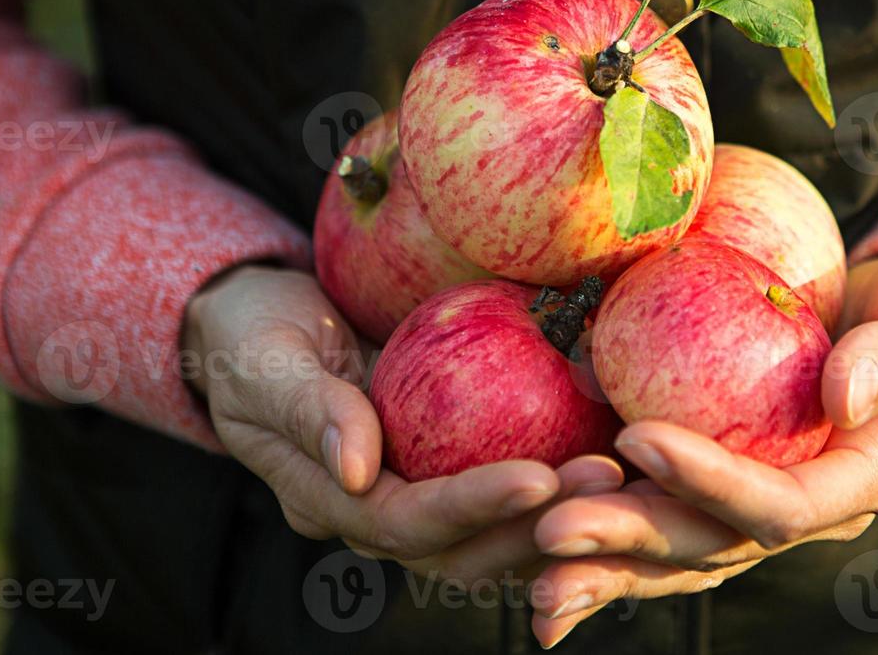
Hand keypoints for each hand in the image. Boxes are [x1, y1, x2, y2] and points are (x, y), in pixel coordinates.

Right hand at [183, 265, 624, 583]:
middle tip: (607, 478)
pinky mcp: (445, 466)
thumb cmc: (253, 336)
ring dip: (560, 511)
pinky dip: (557, 481)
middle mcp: (378, 512)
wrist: (257, 328)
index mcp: (329, 500)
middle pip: (466, 548)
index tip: (540, 476)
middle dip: (538, 523)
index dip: (475, 507)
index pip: (409, 522)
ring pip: (495, 533)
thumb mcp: (265, 361)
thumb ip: (307, 407)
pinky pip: (506, 487)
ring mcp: (415, 494)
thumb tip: (356, 468)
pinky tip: (610, 445)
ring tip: (624, 471)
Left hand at [525, 242, 877, 646]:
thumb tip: (841, 396)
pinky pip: (667, 508)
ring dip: (606, 554)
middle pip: (714, 543)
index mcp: (869, 479)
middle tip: (548, 528)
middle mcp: (814, 506)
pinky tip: (536, 530)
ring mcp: (771, 496)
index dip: (712, 483)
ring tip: (529, 556)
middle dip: (631, 539)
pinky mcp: (735, 474)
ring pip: (680, 544)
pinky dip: (609, 523)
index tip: (638, 438)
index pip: (782, 504)